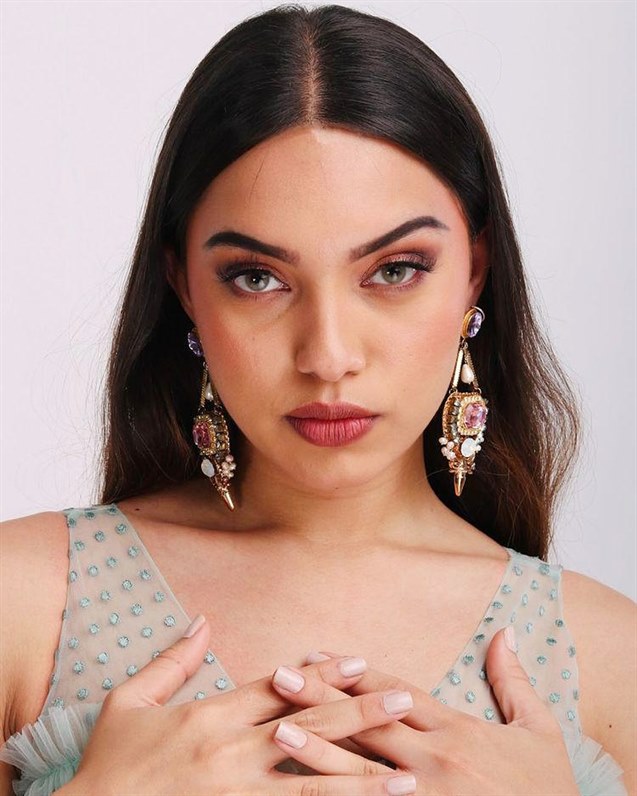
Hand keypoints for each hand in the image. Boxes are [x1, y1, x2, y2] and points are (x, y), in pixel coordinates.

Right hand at [57, 616, 417, 795]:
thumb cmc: (107, 765)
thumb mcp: (128, 703)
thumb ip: (171, 661)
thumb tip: (202, 620)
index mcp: (209, 717)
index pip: (277, 688)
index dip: (321, 674)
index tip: (358, 663)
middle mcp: (230, 754)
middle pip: (308, 729)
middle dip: (360, 714)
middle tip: (404, 702)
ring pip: (312, 785)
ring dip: (362, 780)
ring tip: (407, 780)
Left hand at [269, 627, 579, 794]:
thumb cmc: (552, 790)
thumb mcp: (541, 732)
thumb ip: (514, 682)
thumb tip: (504, 631)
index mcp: (458, 731)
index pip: (395, 692)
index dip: (353, 672)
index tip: (317, 654)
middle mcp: (436, 761)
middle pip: (368, 721)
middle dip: (321, 698)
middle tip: (279, 675)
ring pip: (362, 768)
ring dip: (318, 747)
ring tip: (277, 728)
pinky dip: (339, 795)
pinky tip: (306, 789)